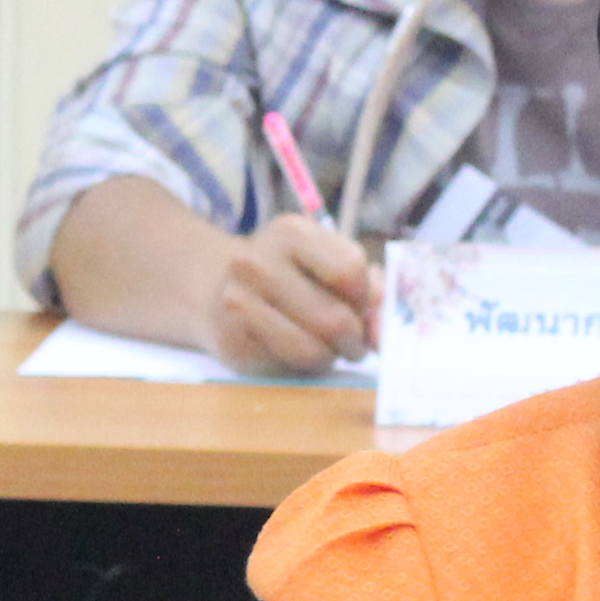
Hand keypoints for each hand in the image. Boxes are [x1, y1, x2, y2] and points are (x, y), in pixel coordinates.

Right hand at [207, 215, 379, 373]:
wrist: (216, 288)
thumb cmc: (291, 276)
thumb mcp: (328, 263)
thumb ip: (369, 290)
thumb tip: (383, 334)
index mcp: (290, 232)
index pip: (351, 270)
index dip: (366, 298)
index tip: (359, 306)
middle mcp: (256, 262)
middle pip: (334, 319)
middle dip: (354, 340)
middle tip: (351, 342)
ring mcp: (237, 303)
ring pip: (312, 351)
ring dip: (330, 357)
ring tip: (325, 348)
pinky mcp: (230, 342)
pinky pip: (287, 368)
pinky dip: (303, 368)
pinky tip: (295, 351)